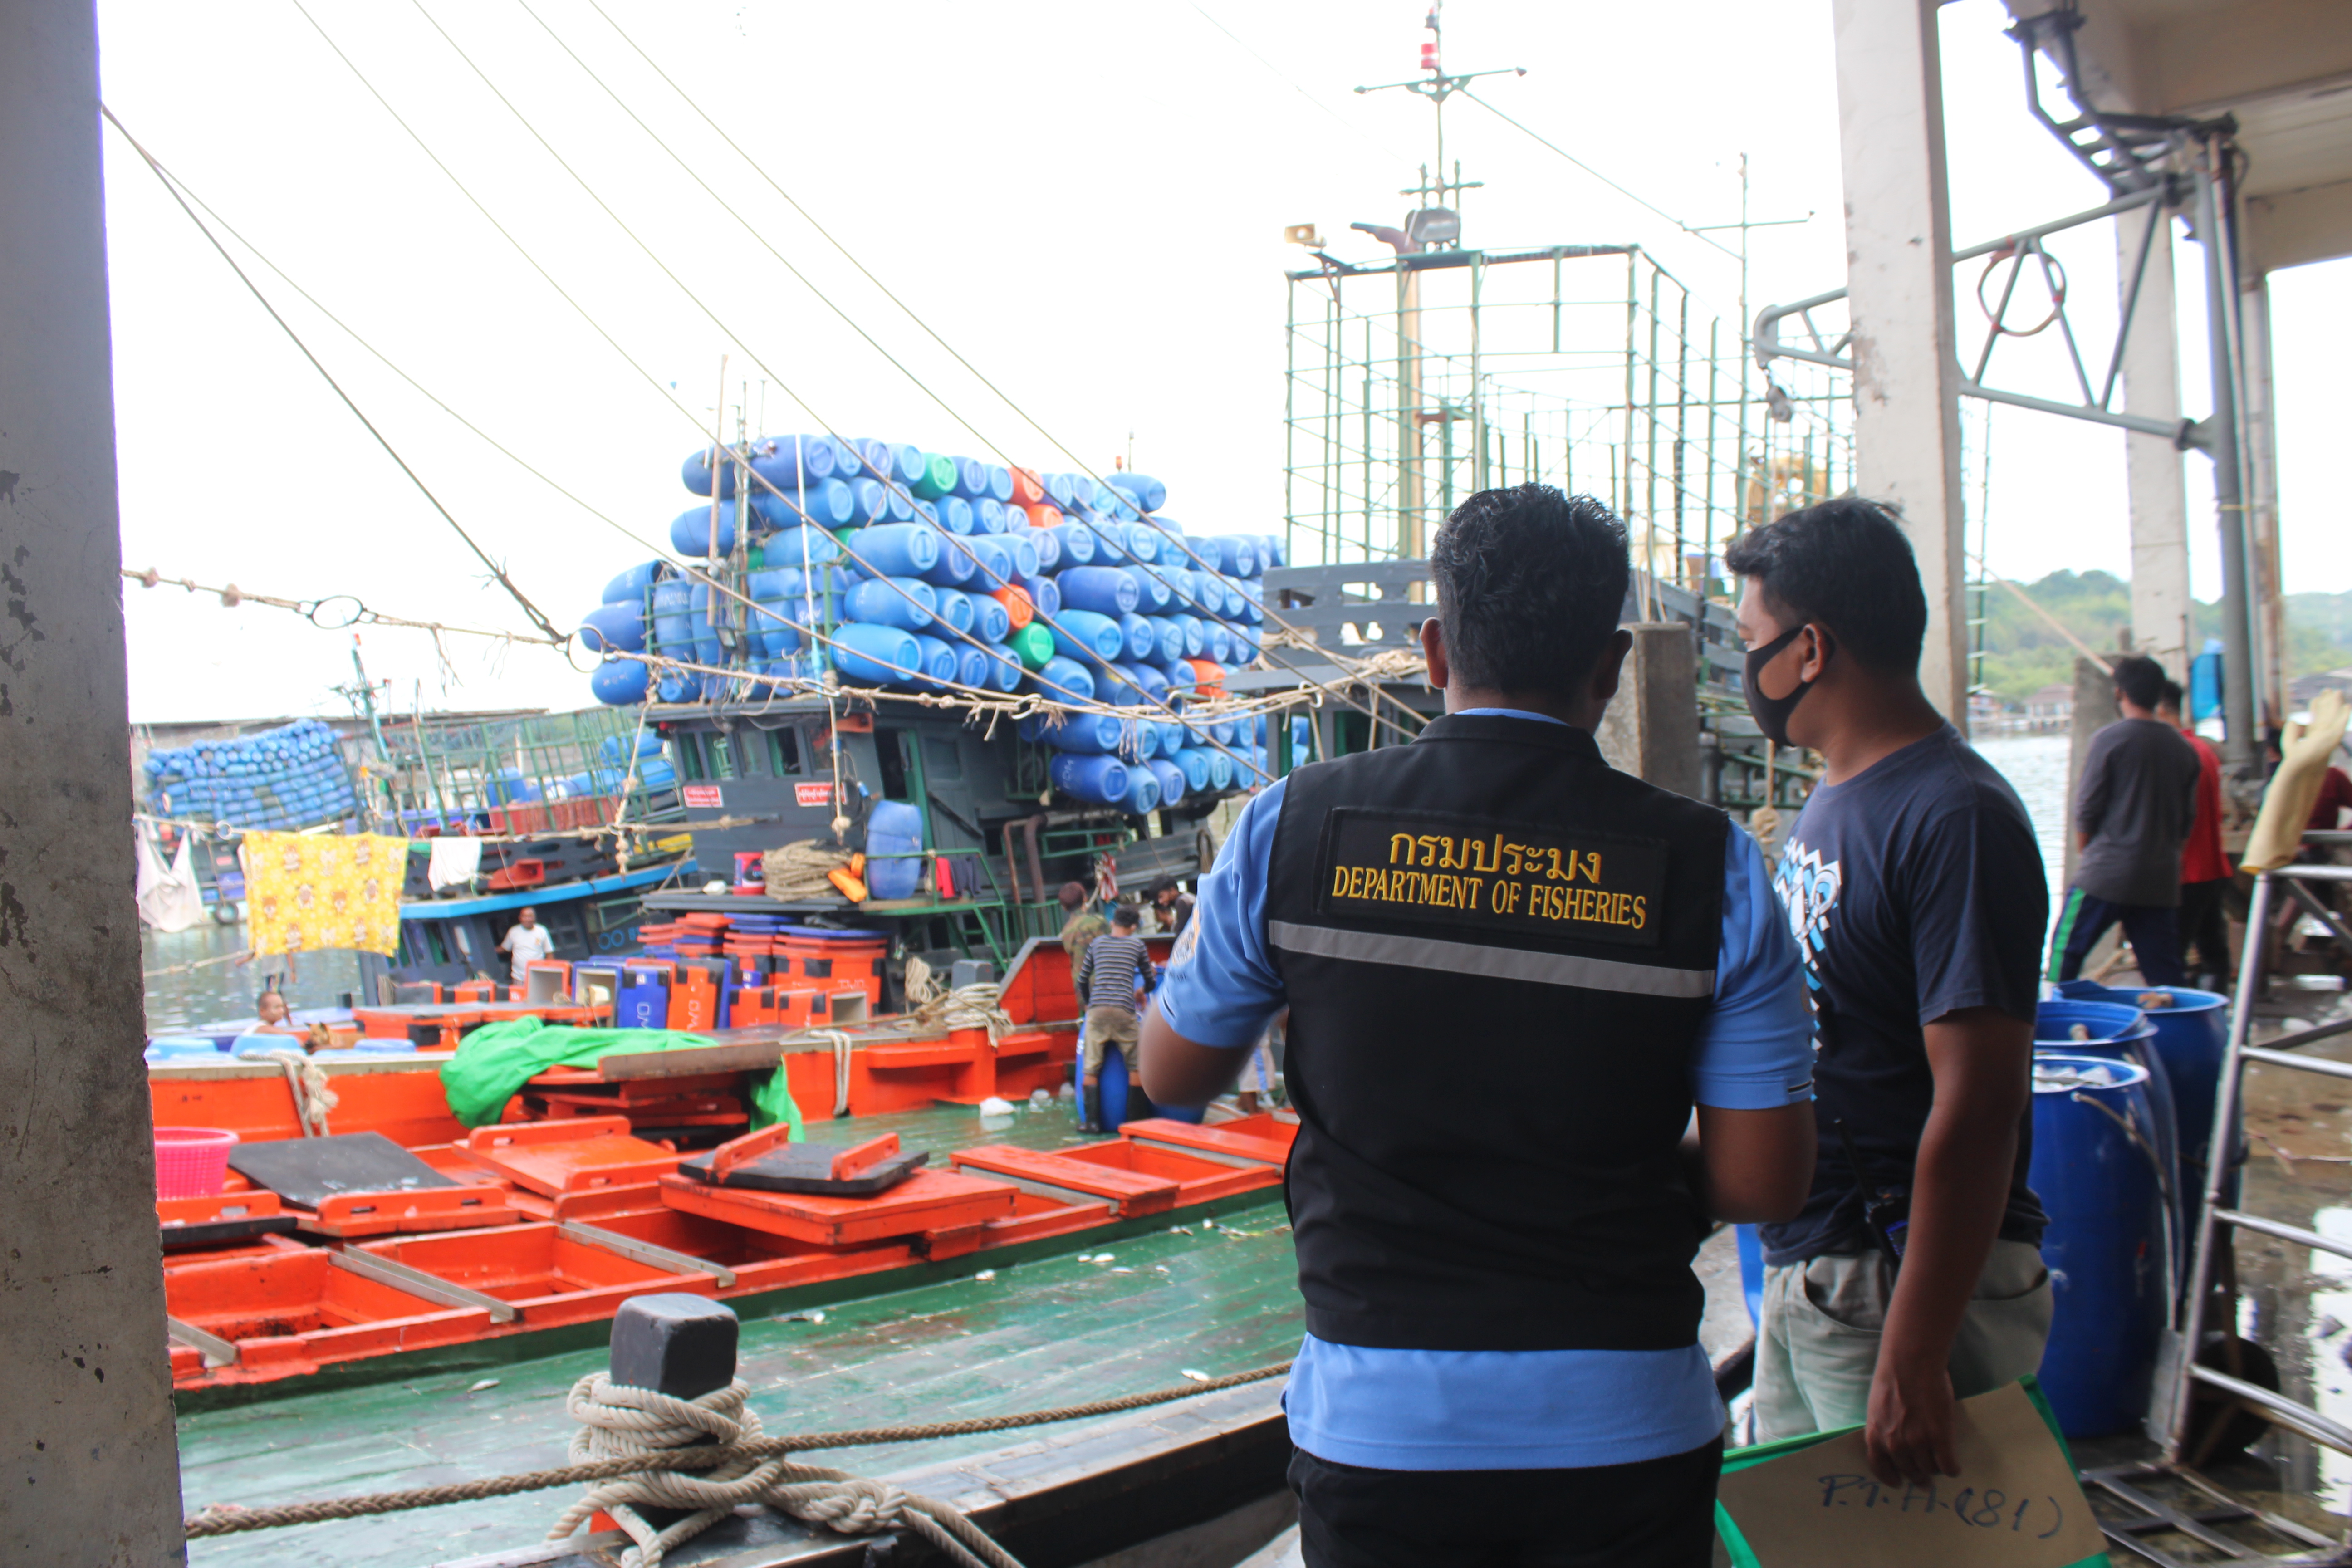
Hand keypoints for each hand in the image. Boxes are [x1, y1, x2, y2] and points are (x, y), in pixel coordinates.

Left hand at [1864, 1349, 1957, 1486]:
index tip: (1898, 1483)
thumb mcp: (1877, 1407)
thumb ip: (1883, 1427)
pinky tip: (1954, 1465)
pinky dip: (1951, 1468)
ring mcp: (1917, 1442)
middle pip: (1909, 1471)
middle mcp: (1894, 1443)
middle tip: (1925, 1479)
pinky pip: (1947, 1465)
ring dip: (1935, 1470)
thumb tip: (1893, 1444)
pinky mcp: (1939, 1437)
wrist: (1910, 1363)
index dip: (1891, 1478)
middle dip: (1918, 1476)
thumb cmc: (1892, 1378)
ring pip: (1929, 1469)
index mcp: (1875, 1435)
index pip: (1879, 1468)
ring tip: (1940, 1465)